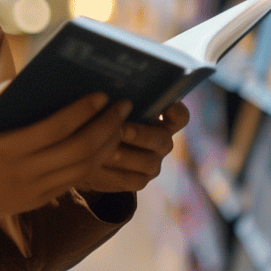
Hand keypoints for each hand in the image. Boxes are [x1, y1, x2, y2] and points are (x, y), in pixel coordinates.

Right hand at [0, 84, 131, 226]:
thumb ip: (1, 95)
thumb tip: (36, 77)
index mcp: (10, 146)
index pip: (59, 127)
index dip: (85, 110)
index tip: (103, 93)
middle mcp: (27, 171)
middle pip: (81, 149)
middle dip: (107, 125)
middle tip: (124, 105)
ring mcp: (34, 190)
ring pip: (84, 168)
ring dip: (107, 145)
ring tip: (120, 124)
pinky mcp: (37, 201)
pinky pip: (74, 182)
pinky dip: (93, 163)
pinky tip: (103, 146)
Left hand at [74, 101, 189, 193]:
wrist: (90, 151)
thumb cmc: (102, 119)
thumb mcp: (110, 108)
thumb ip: (116, 103)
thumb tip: (107, 88)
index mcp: (161, 120)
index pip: (180, 116)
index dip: (176, 112)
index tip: (164, 106)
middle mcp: (162, 142)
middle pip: (163, 140)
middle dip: (140, 134)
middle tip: (119, 129)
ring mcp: (153, 163)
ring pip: (148, 163)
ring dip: (124, 156)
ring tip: (102, 150)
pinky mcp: (139, 181)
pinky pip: (131, 181)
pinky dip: (113, 173)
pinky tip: (95, 166)